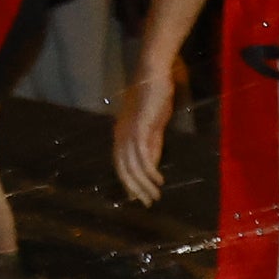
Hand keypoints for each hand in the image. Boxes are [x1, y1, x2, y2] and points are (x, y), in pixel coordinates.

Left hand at [117, 42, 177, 202]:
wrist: (154, 74)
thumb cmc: (154, 97)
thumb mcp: (153, 127)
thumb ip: (151, 146)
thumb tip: (151, 166)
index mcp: (121, 135)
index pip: (121, 165)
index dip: (128, 183)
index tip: (137, 198)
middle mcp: (120, 136)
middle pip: (124, 170)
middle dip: (135, 189)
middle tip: (147, 203)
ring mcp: (129, 132)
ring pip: (132, 166)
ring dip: (144, 184)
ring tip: (155, 196)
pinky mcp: (140, 128)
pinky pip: (143, 155)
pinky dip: (150, 170)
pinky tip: (158, 180)